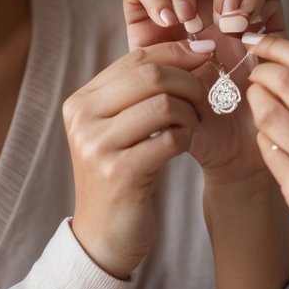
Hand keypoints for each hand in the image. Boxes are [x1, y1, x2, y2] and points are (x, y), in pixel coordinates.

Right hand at [64, 40, 208, 278]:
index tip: (206, 53)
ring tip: (192, 125)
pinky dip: (186, 139)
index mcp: (82, 101)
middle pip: (150, 76)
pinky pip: (170, 140)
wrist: (103, 237)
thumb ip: (140, 92)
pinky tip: (184, 146)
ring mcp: (97, 146)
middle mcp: (83, 119)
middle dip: (189, 82)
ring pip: (163, 105)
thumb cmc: (121, 175)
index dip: (176, 52)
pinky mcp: (119, 173)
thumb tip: (192, 50)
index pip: (136, 59)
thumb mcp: (119, 129)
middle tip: (205, 98)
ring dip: (190, 113)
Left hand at [124, 0, 286, 183]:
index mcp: (164, 33)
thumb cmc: (199, 134)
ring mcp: (233, 18)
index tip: (165, 22)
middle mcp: (198, 20)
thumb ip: (154, 74)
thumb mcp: (163, 103)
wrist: (241, 155)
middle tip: (192, 19)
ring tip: (229, 23)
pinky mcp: (267, 20)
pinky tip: (248, 22)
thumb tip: (152, 52)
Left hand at [242, 34, 288, 288]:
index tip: (263, 44)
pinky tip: (269, 140)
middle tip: (252, 72)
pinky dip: (263, 139)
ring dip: (255, 102)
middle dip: (261, 71)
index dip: (279, 47)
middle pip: (286, 82)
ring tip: (255, 102)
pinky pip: (267, 152)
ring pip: (269, 115)